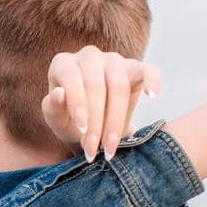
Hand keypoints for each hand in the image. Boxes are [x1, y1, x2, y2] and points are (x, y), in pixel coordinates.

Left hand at [40, 46, 163, 163]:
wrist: (93, 130)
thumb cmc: (70, 121)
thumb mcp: (57, 120)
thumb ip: (52, 108)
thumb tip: (59, 93)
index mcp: (63, 64)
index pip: (71, 78)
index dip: (78, 104)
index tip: (82, 130)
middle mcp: (89, 57)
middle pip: (96, 84)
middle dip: (96, 121)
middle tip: (93, 150)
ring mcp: (114, 60)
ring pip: (119, 84)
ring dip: (116, 120)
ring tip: (110, 147)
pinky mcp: (136, 68)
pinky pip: (148, 70)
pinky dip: (153, 80)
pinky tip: (153, 95)